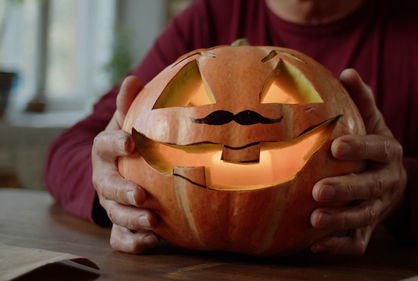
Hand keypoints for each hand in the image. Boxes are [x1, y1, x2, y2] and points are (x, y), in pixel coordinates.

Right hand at [92, 76, 159, 252]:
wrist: (121, 169)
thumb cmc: (129, 142)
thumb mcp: (128, 122)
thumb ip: (130, 105)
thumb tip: (132, 78)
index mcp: (105, 152)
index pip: (103, 146)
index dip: (115, 144)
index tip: (131, 141)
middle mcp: (103, 179)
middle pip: (106, 186)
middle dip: (122, 191)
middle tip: (141, 195)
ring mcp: (109, 203)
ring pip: (114, 215)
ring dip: (132, 219)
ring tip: (153, 221)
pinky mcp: (119, 224)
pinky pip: (120, 238)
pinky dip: (134, 242)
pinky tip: (156, 240)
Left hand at [310, 69, 406, 254]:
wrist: (392, 181)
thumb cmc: (373, 145)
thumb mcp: (372, 121)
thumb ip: (361, 99)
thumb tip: (346, 71)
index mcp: (388, 153)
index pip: (377, 149)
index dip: (359, 148)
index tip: (335, 146)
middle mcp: (387, 182)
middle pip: (370, 188)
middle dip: (346, 189)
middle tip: (318, 190)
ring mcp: (378, 208)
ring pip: (364, 218)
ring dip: (340, 220)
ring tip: (314, 219)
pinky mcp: (369, 230)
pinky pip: (357, 243)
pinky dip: (337, 247)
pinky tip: (313, 245)